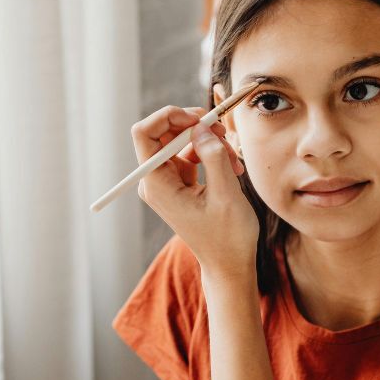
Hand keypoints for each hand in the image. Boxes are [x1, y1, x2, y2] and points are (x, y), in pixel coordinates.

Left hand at [131, 105, 258, 276]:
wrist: (229, 263)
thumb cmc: (227, 237)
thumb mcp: (226, 194)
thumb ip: (213, 157)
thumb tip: (200, 127)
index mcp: (156, 184)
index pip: (145, 133)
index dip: (168, 116)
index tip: (198, 119)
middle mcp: (155, 181)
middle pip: (164, 133)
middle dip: (195, 128)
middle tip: (223, 132)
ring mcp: (167, 181)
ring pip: (182, 142)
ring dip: (210, 143)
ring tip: (235, 161)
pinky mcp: (179, 183)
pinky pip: (191, 155)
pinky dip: (212, 154)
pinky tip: (233, 168)